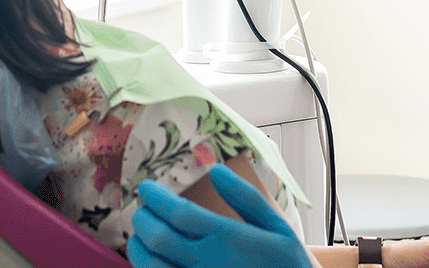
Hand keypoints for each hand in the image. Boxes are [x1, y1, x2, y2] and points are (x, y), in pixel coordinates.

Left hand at [127, 164, 308, 267]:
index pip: (178, 213)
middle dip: (142, 218)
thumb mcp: (278, 229)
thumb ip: (246, 198)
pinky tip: (153, 262)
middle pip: (157, 238)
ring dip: (137, 247)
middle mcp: (208, 263)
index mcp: (228, 240)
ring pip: (151, 266)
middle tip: (141, 209)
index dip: (155, 197)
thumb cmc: (290, 267)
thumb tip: (215, 170)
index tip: (146, 187)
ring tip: (139, 235)